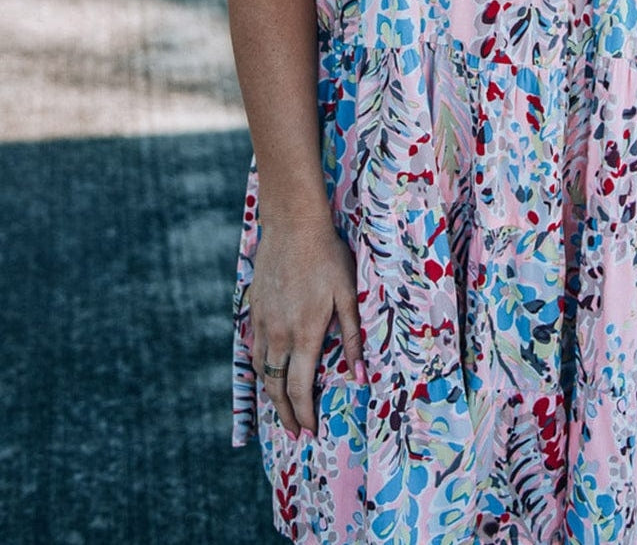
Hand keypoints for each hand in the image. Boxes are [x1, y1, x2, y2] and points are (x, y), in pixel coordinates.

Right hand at [249, 218, 364, 436]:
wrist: (292, 225)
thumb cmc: (327, 256)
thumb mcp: (347, 294)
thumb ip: (352, 337)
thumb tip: (360, 378)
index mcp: (304, 334)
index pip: (299, 389)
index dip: (305, 415)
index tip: (310, 433)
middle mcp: (278, 333)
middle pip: (276, 387)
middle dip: (285, 414)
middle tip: (295, 433)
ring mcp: (262, 321)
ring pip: (262, 370)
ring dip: (271, 394)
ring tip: (282, 408)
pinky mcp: (254, 308)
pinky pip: (255, 348)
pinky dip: (262, 368)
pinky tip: (269, 370)